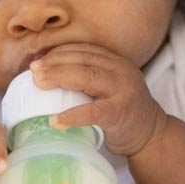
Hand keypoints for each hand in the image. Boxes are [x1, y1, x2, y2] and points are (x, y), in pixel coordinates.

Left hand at [30, 44, 165, 156]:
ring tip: (38, 84)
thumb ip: (88, 77)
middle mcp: (121, 71)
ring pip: (87, 77)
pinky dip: (72, 115)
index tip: (38, 59)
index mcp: (116, 61)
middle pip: (83, 60)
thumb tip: (46, 73)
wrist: (151, 133)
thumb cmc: (121, 110)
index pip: (84, 50)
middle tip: (33, 70)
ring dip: (59, 78)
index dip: (59, 52)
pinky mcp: (120, 113)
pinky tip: (55, 120)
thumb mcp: (109, 86)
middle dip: (54, 62)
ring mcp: (122, 91)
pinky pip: (93, 111)